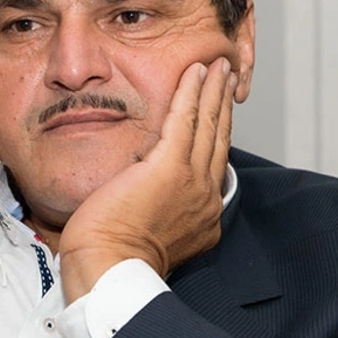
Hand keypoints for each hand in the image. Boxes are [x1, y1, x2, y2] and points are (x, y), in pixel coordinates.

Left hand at [58, 58, 236, 302]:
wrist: (110, 270)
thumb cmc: (113, 261)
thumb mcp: (149, 237)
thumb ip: (157, 211)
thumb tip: (143, 194)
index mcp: (201, 217)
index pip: (211, 166)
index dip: (216, 135)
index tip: (218, 115)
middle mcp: (205, 198)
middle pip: (218, 140)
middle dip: (223, 106)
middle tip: (227, 78)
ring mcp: (191, 181)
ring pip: (209, 125)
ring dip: (214, 91)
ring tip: (218, 67)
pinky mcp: (169, 167)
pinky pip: (186, 120)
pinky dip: (193, 92)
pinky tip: (196, 71)